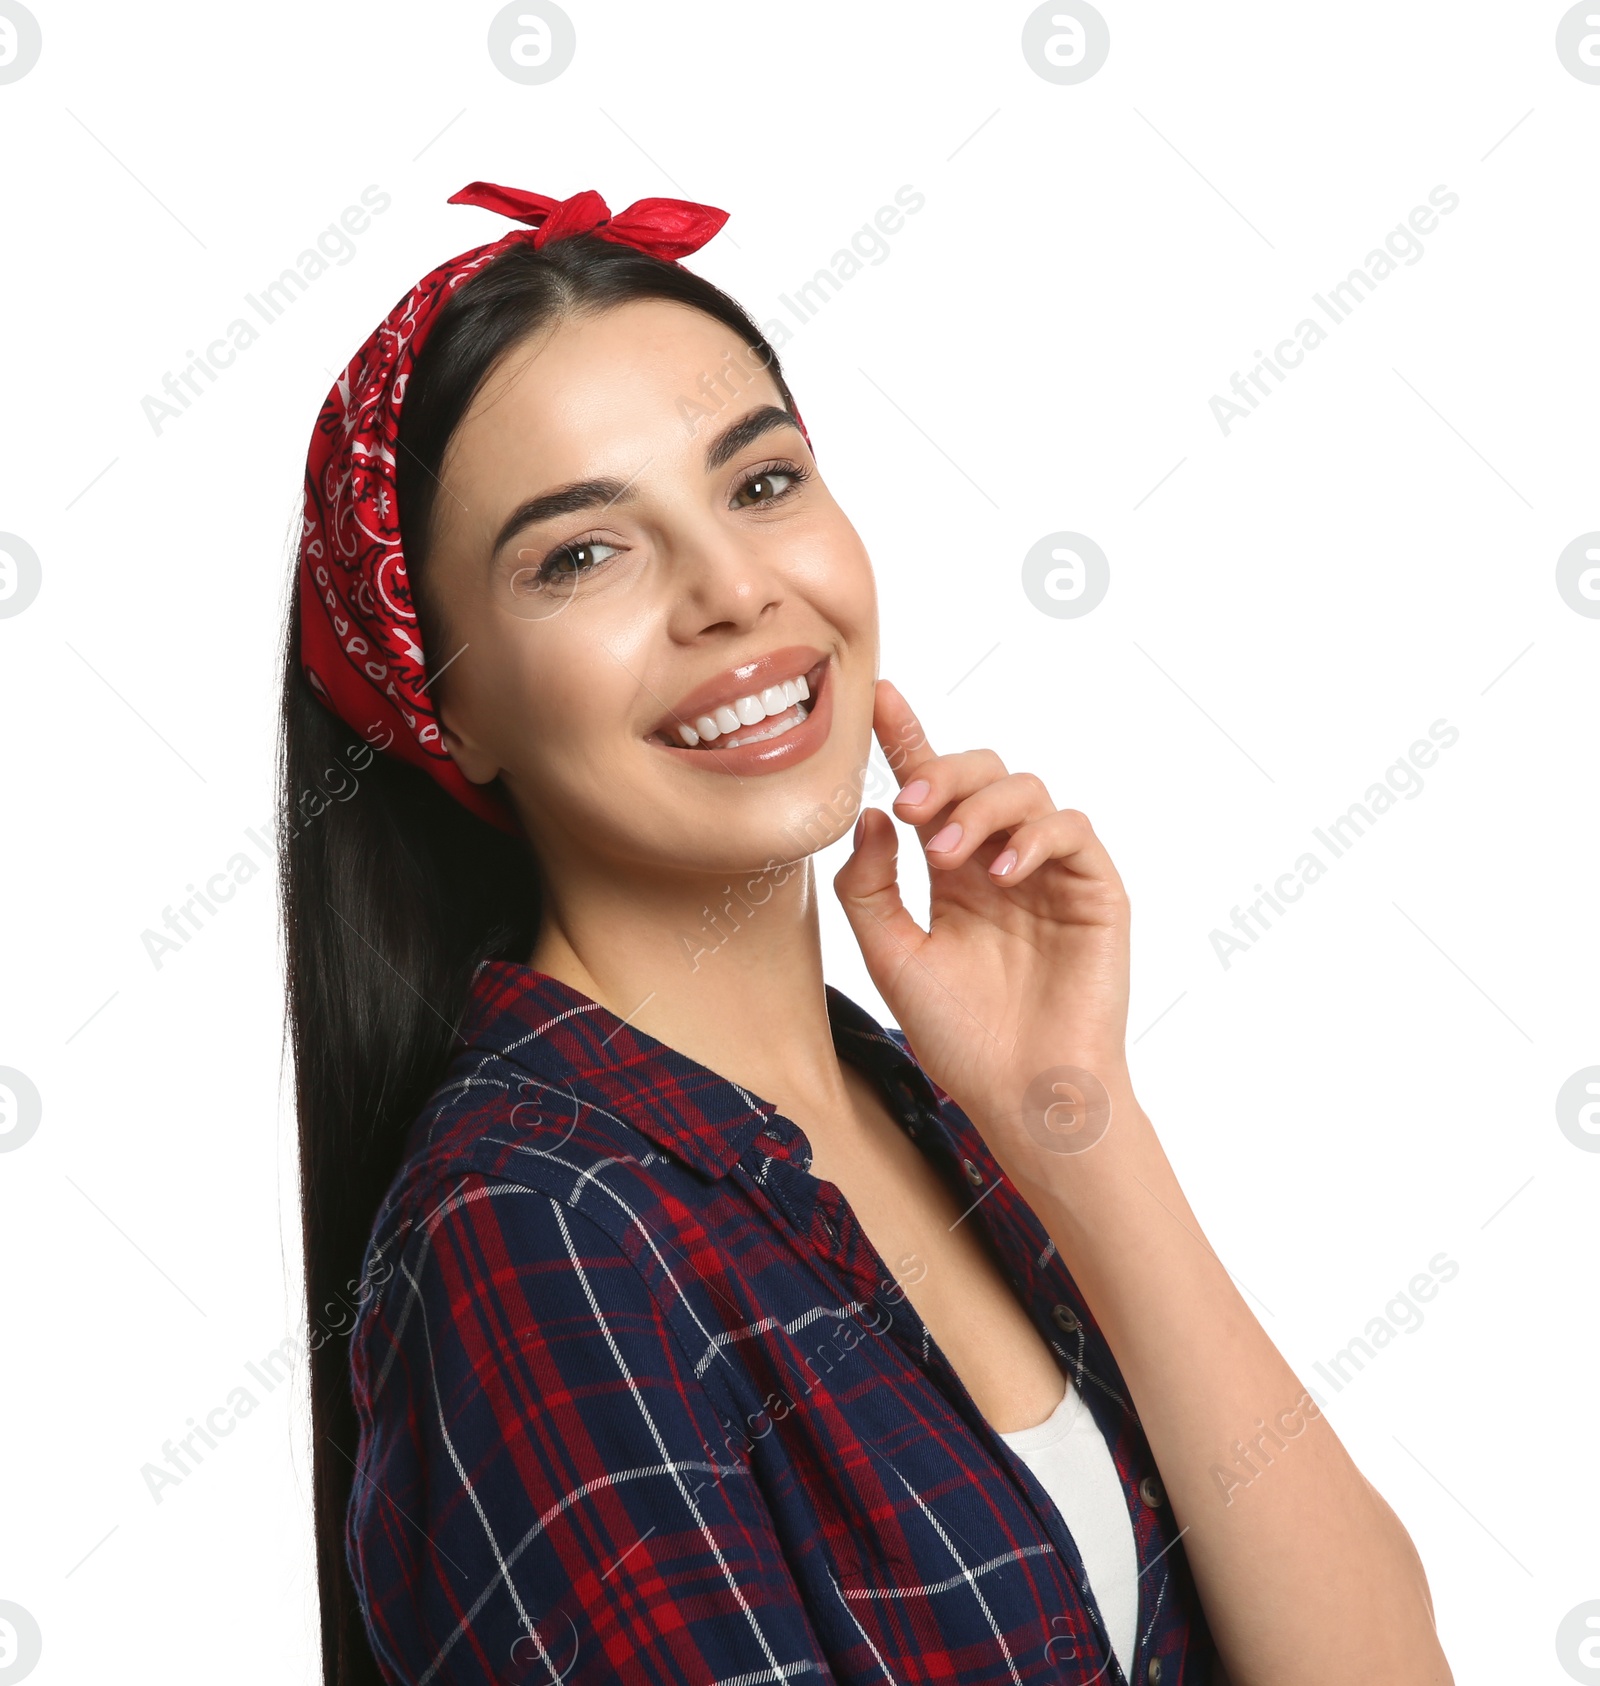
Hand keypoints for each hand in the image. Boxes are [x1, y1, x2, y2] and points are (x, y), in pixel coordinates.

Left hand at [833, 680, 1132, 1156]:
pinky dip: (1033, 836)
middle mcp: (1001, 862)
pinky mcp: (1095, 889)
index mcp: (953, 875)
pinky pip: (1071, 828)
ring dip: (980, 808)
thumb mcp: (892, 958)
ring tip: (946, 856)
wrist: (1024, 1094)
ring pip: (1026, 789)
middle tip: (910, 806)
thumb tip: (872, 815)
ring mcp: (1050, 873)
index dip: (908, 739)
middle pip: (980, 773)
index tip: (879, 697)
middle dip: (942, 773)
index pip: (930, 792)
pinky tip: (1001, 873)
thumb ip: (871, 887)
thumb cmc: (961, 1039)